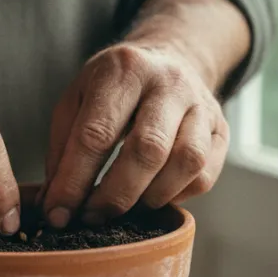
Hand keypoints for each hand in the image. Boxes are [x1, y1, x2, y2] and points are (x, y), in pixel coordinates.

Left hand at [41, 42, 229, 227]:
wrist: (171, 59)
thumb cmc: (114, 88)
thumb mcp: (77, 99)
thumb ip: (62, 149)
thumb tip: (56, 205)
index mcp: (124, 68)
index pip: (96, 133)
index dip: (74, 181)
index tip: (58, 213)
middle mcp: (169, 82)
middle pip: (147, 150)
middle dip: (114, 196)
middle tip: (93, 217)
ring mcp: (202, 104)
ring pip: (186, 163)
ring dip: (150, 197)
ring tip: (126, 207)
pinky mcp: (221, 129)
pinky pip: (205, 174)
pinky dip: (176, 195)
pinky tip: (153, 195)